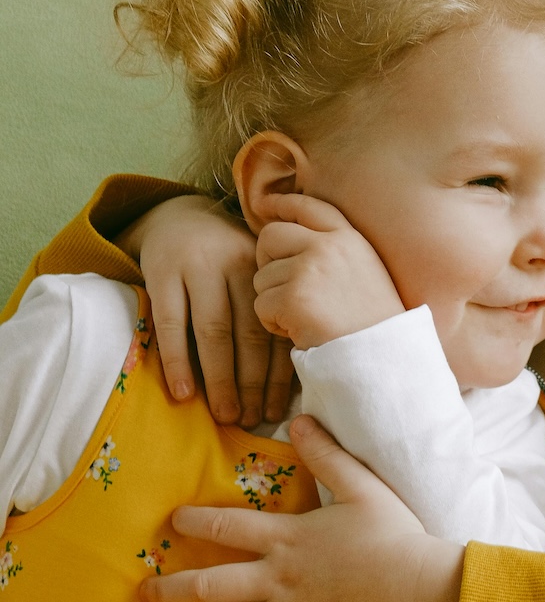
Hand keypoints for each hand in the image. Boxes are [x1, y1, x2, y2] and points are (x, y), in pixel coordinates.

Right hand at [118, 195, 294, 426]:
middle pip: (250, 334)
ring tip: (225, 415)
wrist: (178, 216)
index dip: (279, 373)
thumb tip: (291, 377)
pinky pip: (170, 324)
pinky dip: (178, 361)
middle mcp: (238, 267)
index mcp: (268, 269)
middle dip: (252, 383)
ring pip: (214, 332)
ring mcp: (198, 268)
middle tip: (253, 420)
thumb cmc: (227, 258)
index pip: (277, 328)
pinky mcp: (162, 273)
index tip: (279, 409)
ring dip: (220, 379)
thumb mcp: (256, 273)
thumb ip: (271, 310)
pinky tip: (182, 393)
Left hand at [139, 415, 464, 601]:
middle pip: (213, 585)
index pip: (230, 528)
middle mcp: (279, 577)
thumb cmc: (390, 534)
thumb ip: (326, 454)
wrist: (415, 585)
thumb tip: (297, 422)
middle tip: (146, 587)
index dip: (197, 520)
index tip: (173, 517)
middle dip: (175, 585)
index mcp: (290, 539)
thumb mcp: (361, 485)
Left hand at [252, 194, 405, 349]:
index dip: (282, 203)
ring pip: (262, 277)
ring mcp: (310, 270)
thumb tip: (290, 241)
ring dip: (274, 301)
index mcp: (350, 238)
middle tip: (280, 286)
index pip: (309, 206)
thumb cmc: (373, 322)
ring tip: (304, 317)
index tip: (263, 205)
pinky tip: (299, 330)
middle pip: (271, 236)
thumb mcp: (366, 271)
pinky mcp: (293, 298)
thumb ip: (334, 251)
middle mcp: (329, 246)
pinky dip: (273, 323)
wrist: (382, 354)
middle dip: (266, 261)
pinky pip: (261, 306)